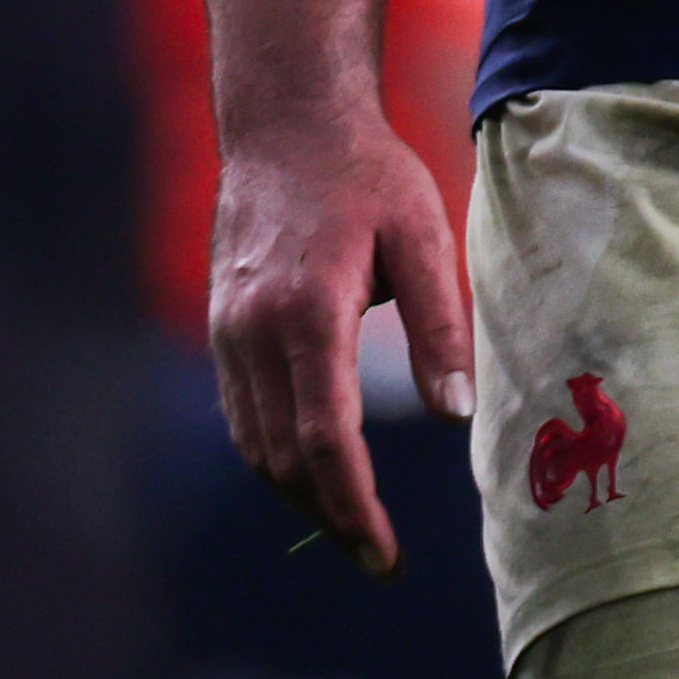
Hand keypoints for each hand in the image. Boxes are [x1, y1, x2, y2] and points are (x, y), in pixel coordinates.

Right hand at [203, 105, 473, 571]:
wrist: (284, 122)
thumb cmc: (366, 174)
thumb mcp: (422, 234)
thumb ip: (441, 324)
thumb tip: (457, 415)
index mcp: (308, 311)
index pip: (326, 439)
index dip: (354, 507)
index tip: (385, 554)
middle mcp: (254, 332)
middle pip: (284, 460)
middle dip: (330, 518)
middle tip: (379, 556)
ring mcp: (228, 333)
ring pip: (255, 446)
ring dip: (301, 496)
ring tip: (353, 525)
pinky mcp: (222, 330)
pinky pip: (243, 416)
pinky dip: (277, 457)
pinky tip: (317, 471)